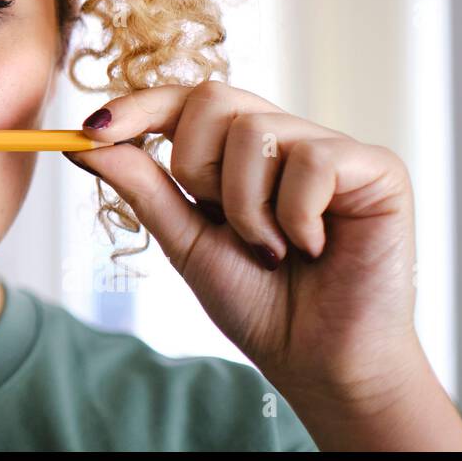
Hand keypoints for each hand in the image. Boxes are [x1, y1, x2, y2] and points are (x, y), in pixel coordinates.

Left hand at [63, 80, 421, 412]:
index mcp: (238, 151)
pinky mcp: (376, 168)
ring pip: (254, 131)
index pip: (182, 101)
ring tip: (270, 250)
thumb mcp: (183, 241)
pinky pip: (312, 160)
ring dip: (244, 206)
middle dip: (195, 166)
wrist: (318, 362)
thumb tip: (84, 141)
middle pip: (213, 98)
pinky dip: (294, 215)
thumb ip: (142, 186)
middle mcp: (285, 138)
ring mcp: (331, 148)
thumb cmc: (258, 304)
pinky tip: (312, 248)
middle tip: (219, 220)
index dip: (137, 108)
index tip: (91, 130)